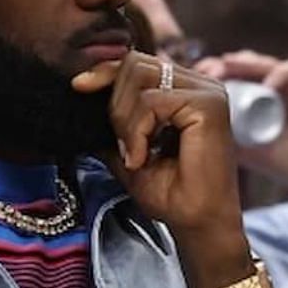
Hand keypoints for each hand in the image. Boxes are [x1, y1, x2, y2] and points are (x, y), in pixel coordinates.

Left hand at [71, 55, 244, 239]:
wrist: (197, 224)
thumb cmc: (171, 194)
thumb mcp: (126, 151)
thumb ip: (111, 122)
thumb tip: (81, 95)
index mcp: (182, 91)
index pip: (136, 63)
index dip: (105, 71)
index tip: (78, 87)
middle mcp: (198, 85)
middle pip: (135, 63)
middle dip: (115, 104)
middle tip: (122, 146)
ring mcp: (207, 92)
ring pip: (141, 76)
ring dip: (125, 119)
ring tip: (134, 155)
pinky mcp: (208, 105)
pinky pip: (153, 101)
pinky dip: (137, 131)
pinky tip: (141, 158)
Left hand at [193, 51, 287, 190]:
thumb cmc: (285, 163)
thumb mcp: (250, 154)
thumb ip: (229, 141)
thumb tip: (194, 135)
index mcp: (249, 100)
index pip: (226, 77)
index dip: (208, 76)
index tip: (190, 82)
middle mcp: (267, 87)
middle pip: (241, 64)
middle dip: (220, 64)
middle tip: (205, 70)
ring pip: (264, 62)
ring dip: (245, 63)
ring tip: (228, 67)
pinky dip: (281, 74)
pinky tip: (269, 86)